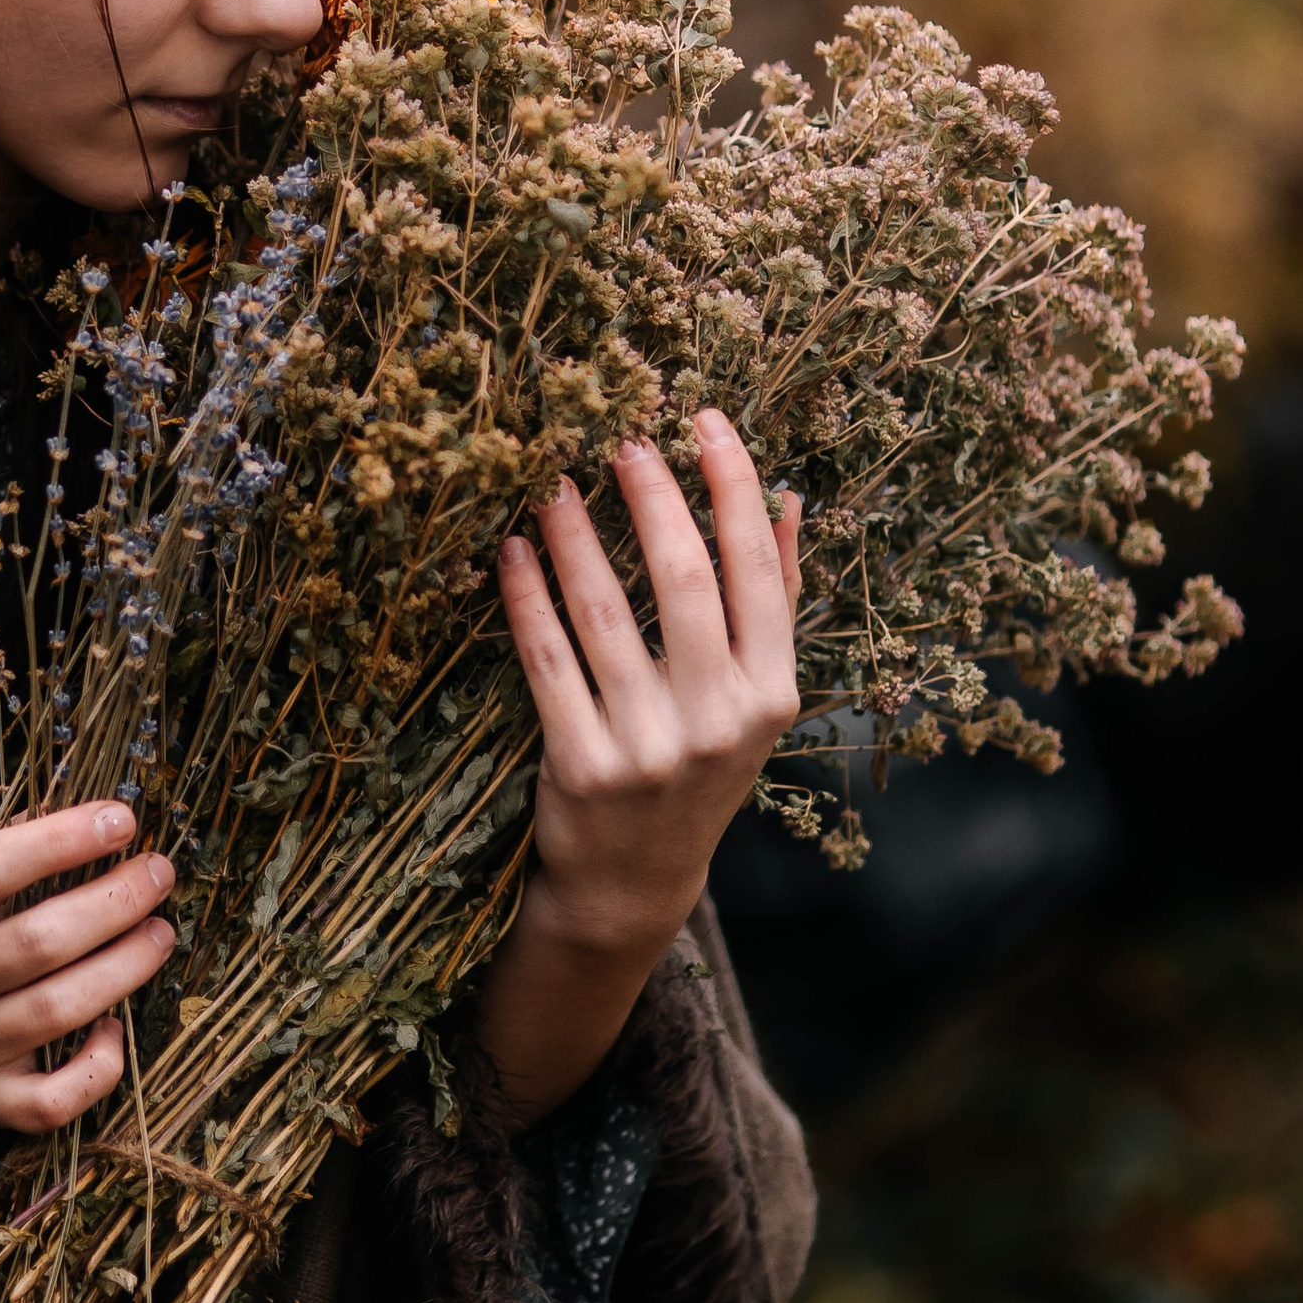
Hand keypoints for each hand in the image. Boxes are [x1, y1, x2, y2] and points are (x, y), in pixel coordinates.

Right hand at [0, 799, 175, 1146]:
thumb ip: (10, 846)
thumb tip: (92, 812)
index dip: (61, 839)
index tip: (122, 820)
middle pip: (36, 941)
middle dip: (114, 902)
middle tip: (158, 875)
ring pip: (56, 1011)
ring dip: (124, 968)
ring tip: (161, 934)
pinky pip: (53, 1098)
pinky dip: (98, 1065)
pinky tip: (116, 1029)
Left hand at [477, 411, 799, 1125]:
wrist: (636, 884)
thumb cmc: (700, 768)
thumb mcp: (755, 700)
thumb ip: (776, 601)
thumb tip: (792, 499)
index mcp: (772, 694)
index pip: (759, 570)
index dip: (733, 485)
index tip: (705, 418)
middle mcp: (718, 721)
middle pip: (684, 580)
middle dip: (652, 495)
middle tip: (622, 435)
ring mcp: (649, 747)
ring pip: (604, 612)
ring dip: (575, 535)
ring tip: (552, 479)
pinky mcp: (581, 768)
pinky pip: (547, 661)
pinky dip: (526, 598)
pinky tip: (511, 552)